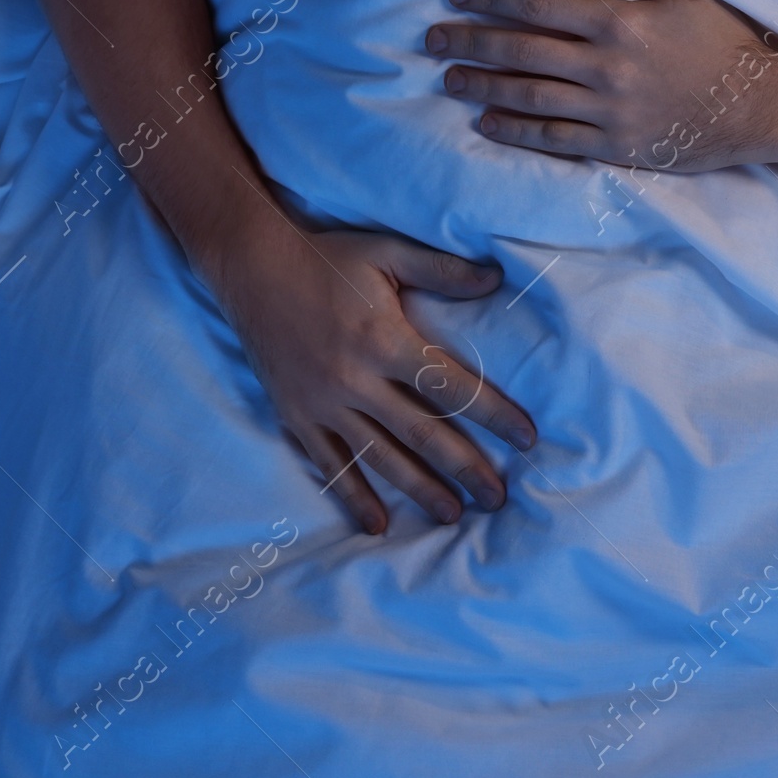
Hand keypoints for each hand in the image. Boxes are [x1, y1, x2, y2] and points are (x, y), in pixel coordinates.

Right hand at [206, 212, 535, 535]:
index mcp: (385, 339)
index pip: (452, 386)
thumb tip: (498, 278)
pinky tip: (376, 524)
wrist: (250, 266)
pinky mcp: (296, 416)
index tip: (528, 438)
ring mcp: (323, 403)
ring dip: (419, 491)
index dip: (494, 413)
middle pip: (422, 434)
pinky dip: (353, 496)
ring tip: (453, 516)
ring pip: (380, 458)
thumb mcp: (387, 252)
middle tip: (498, 498)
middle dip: (465, 469)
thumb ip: (443, 271)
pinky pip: (329, 465)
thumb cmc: (326, 257)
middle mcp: (356, 380)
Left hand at [426, 0, 777, 174]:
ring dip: (482, 87)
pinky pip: (553, 139)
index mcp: (620, 22)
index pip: (538, 3)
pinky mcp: (615, 147)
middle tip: (432, 39)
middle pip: (520, 50)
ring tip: (450, 80)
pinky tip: (487, 123)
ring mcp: (609, 112)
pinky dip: (515, 131)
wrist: (761, 107)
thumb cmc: (726, 43)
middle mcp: (607, 68)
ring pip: (528, 97)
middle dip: (469, 42)